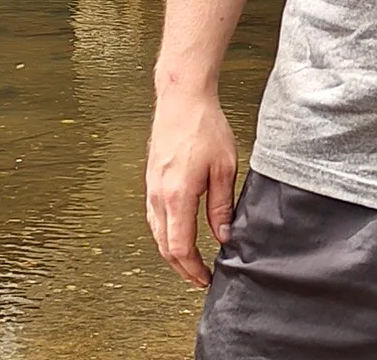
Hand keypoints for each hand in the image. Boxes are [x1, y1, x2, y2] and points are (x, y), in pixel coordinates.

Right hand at [145, 83, 239, 286]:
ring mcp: (151, 188)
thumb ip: (221, 206)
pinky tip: (177, 232)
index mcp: (177, 196)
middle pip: (165, 247)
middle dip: (182, 268)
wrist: (182, 99)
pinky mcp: (151, 180)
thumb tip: (224, 235)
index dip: (193, 269)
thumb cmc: (203, 125)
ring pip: (156, 234)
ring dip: (172, 253)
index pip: (180, 248)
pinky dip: (165, 234)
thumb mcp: (224, 168)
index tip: (206, 278)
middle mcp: (158, 196)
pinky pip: (154, 218)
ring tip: (191, 261)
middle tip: (200, 277)